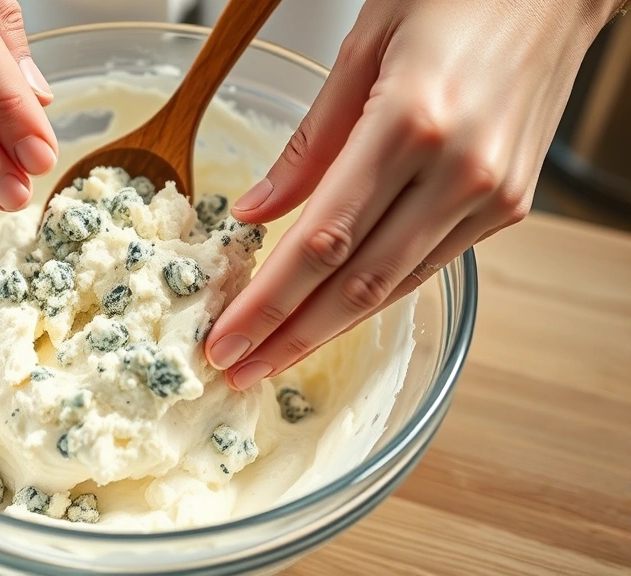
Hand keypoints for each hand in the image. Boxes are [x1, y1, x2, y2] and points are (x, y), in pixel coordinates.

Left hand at [206, 0, 623, 389]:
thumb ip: (309, 143)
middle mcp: (458, 171)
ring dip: (329, 326)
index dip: (269, 301)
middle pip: (356, 282)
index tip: (226, 340)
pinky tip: (333, 310)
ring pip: (393, 285)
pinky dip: (374, 293)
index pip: (321, 241)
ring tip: (275, 354)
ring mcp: (491, 195)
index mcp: (410, 123)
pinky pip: (427, 264)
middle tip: (239, 370)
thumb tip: (258, 211)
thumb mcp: (363, 48)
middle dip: (289, 336)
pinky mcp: (509, 204)